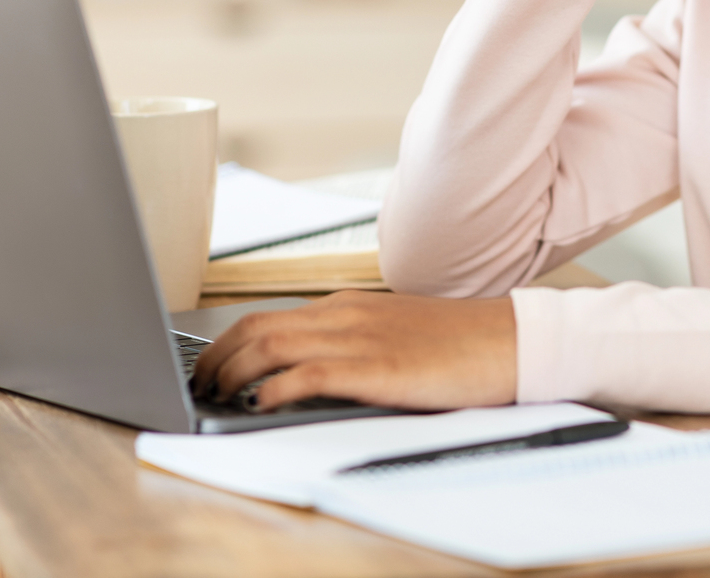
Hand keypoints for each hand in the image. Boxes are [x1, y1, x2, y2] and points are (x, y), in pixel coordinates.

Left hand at [189, 291, 516, 412]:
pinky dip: (272, 388)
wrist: (508, 342)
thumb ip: (352, 343)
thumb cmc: (458, 344)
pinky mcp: (374, 368)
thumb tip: (308, 370)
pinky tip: (261, 404)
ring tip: (218, 398)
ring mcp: (358, 338)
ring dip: (232, 374)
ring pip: (269, 346)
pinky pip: (305, 373)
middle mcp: (343, 314)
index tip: (209, 369)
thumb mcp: (393, 334)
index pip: (266, 317)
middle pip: (254, 327)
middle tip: (201, 388)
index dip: (225, 344)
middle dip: (215, 359)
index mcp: (347, 306)